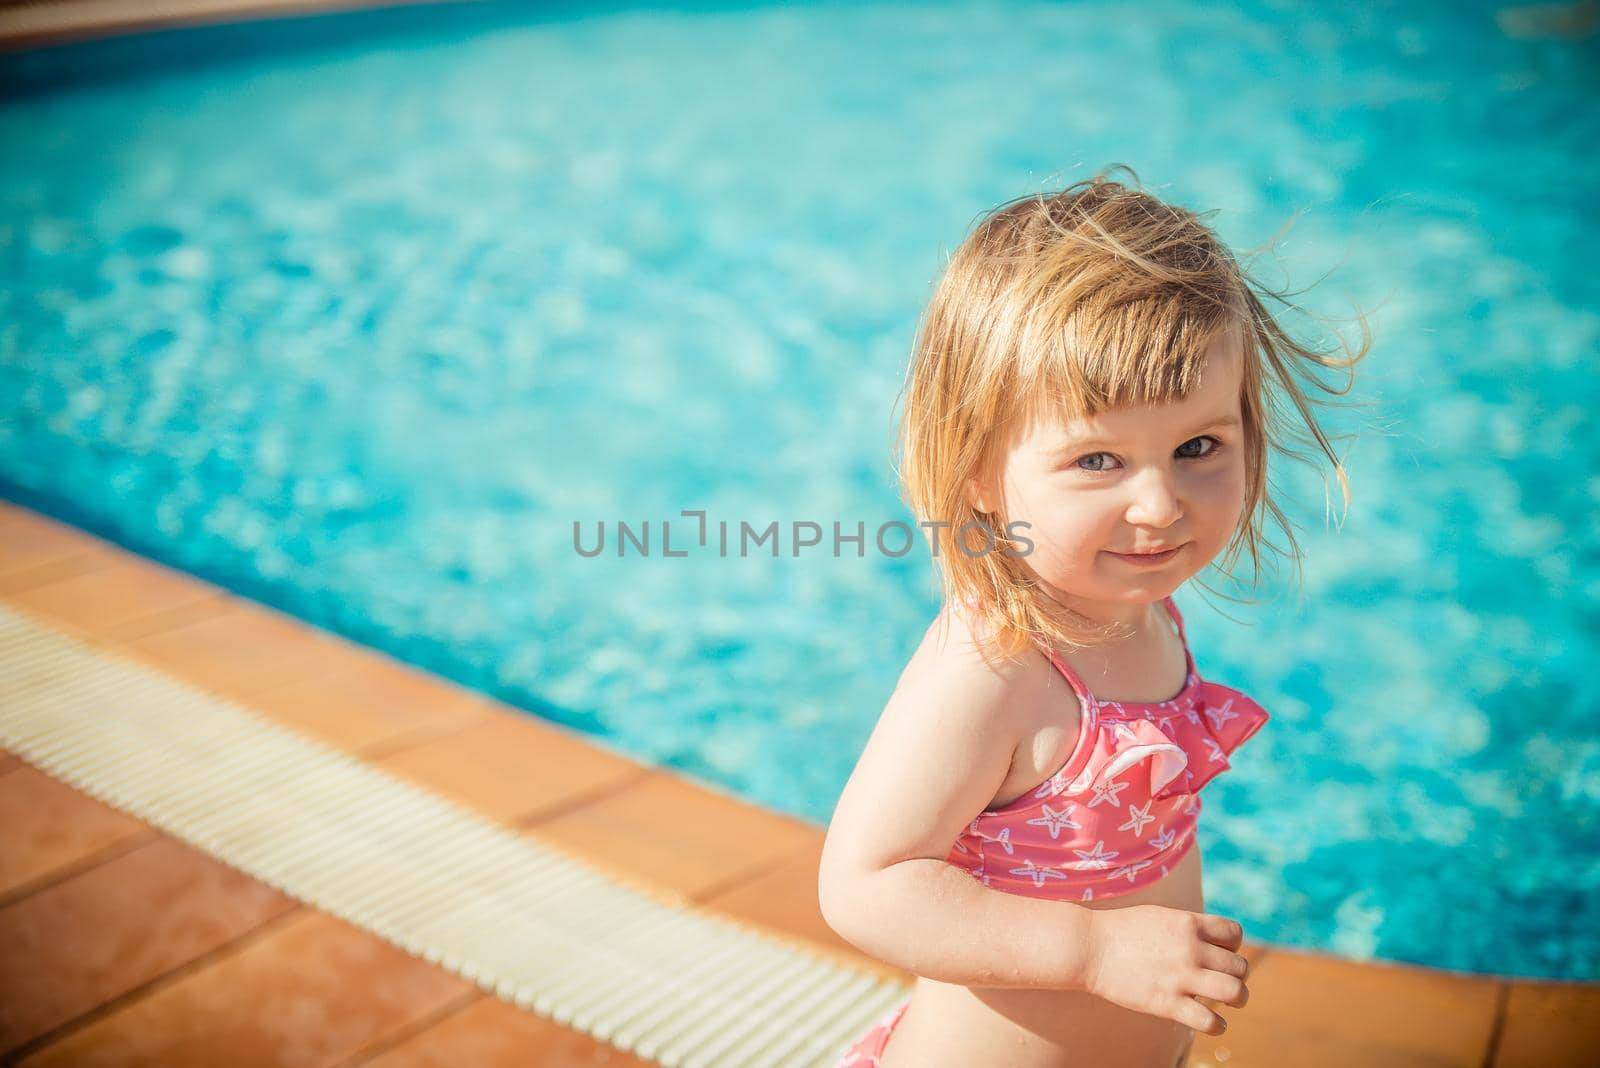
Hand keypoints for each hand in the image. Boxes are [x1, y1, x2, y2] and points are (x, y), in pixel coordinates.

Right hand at [1082, 905, 1249, 1035]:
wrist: (1088, 947)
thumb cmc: (1120, 931)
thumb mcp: (1158, 916)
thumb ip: (1186, 926)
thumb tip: (1208, 940)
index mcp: (1187, 923)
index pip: (1234, 933)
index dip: (1234, 945)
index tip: (1222, 953)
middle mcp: (1190, 949)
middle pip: (1239, 965)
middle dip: (1237, 974)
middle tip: (1224, 980)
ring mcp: (1180, 977)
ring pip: (1235, 992)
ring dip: (1238, 998)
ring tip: (1231, 1001)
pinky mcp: (1168, 1003)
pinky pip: (1210, 1021)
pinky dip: (1218, 1025)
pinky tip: (1213, 1023)